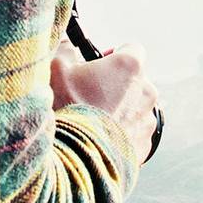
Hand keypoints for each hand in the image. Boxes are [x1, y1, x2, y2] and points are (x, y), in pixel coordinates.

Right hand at [51, 42, 161, 166]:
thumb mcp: (55, 68)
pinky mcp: (144, 146)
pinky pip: (134, 133)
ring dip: (119, 110)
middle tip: (88, 95)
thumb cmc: (65, 109)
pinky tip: (98, 138)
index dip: (113, 55)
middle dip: (116, 85)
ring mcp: (147, 120)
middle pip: (134, 80)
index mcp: (130, 67)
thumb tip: (68, 44)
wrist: (72, 158)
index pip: (131, 48)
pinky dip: (120, 134)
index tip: (97, 65)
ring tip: (92, 121)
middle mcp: (147, 91)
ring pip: (135, 108)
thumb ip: (66, 48)